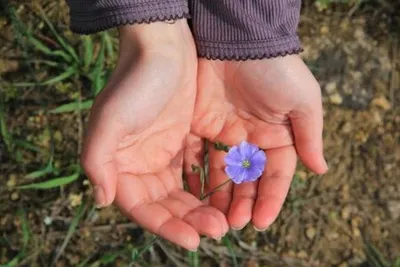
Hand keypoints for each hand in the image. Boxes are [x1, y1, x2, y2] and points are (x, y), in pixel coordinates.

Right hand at [81, 21, 227, 249]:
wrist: (163, 48)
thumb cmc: (134, 82)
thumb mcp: (109, 119)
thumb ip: (98, 161)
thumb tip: (102, 200)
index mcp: (121, 166)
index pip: (143, 208)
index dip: (166, 227)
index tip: (193, 240)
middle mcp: (142, 164)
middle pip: (167, 205)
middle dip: (191, 220)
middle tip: (218, 229)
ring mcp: (166, 153)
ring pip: (186, 192)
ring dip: (204, 207)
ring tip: (227, 219)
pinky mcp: (186, 140)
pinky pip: (200, 171)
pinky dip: (212, 185)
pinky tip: (229, 195)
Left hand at [186, 55, 327, 230]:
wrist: (236, 41)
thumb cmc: (275, 70)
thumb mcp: (303, 101)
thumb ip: (309, 137)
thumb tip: (321, 170)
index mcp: (277, 137)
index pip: (276, 176)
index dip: (270, 200)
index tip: (261, 222)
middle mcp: (251, 139)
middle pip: (247, 180)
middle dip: (242, 203)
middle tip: (233, 224)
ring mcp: (224, 134)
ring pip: (222, 173)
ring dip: (219, 196)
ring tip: (214, 218)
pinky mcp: (200, 126)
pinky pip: (199, 157)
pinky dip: (198, 176)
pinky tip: (195, 194)